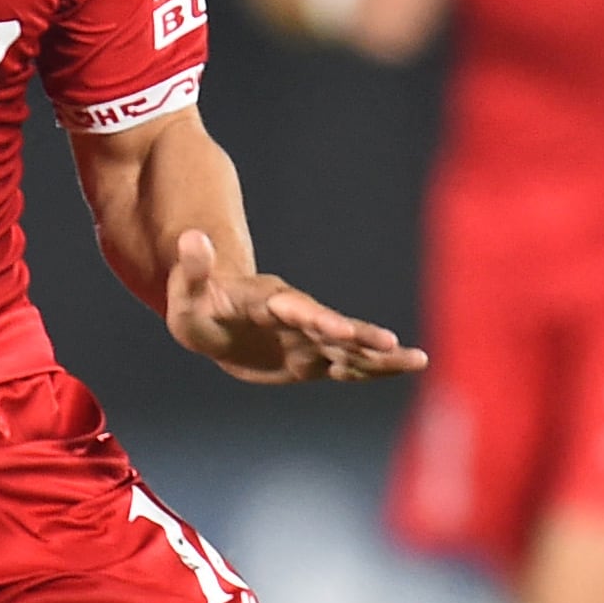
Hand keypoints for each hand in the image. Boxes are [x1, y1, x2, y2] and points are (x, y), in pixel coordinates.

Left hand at [163, 228, 426, 385]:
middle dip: (359, 335)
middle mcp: (295, 315)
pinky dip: (375, 367)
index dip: (314, 317)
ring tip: (418, 359)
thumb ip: (192, 268)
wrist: (214, 317)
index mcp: (266, 301)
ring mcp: (307, 336)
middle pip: (330, 325)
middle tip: (390, 343)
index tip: (338, 328)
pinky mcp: (312, 357)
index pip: (292, 308)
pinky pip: (347, 364)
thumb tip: (189, 235)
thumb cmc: (197, 304)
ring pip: (347, 346)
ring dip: (379, 354)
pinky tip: (408, 366)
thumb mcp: (185, 292)